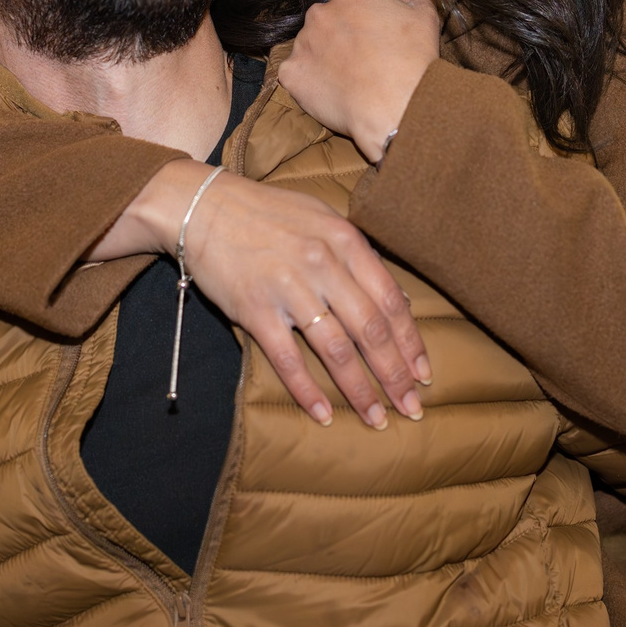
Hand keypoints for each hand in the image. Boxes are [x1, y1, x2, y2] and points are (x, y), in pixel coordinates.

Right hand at [113, 161, 430, 428]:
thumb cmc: (266, 213)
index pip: (391, 301)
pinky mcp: (255, 310)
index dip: (411, 343)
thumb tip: (395, 302)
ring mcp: (288, 288)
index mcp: (344, 241)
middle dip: (396, 375)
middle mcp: (322, 265)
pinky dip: (307, 392)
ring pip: (336, 350)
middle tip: (412, 408)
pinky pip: (288, 359)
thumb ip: (357, 257)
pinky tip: (323, 415)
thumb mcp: (321, 219)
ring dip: (361, 391)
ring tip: (377, 419)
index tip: (424, 374)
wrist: (201, 207)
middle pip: (371, 330)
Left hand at [280, 0, 442, 164]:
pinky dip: (311, 83)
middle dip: (341, 36)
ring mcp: (302, 43)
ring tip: (349, 81)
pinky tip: (333, 93)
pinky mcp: (291, 74)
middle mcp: (320, 12)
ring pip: (311, 47)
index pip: (353, 0)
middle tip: (363, 61)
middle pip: (329, 21)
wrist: (396, 107)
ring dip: (325, 59)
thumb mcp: (425, 17)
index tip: (377, 39)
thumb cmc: (414, 60)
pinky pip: (297, 75)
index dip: (366, 20)